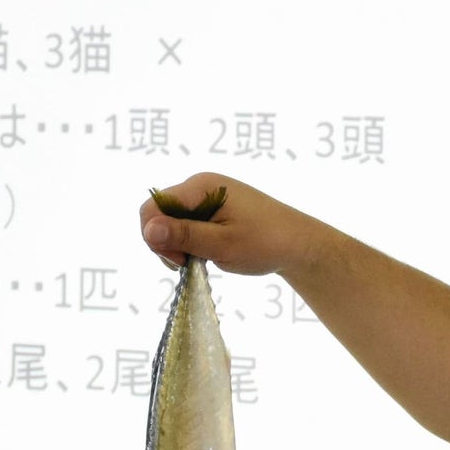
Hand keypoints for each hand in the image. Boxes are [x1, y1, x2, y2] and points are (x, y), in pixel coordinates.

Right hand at [138, 173, 325, 278]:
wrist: (300, 244)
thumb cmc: (265, 244)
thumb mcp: (221, 245)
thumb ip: (184, 236)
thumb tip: (149, 229)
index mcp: (201, 186)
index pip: (153, 207)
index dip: (155, 236)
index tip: (179, 260)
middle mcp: (201, 185)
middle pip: (159, 213)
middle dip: (167, 242)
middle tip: (190, 264)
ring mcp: (207, 196)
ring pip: (172, 221)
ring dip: (179, 245)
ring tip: (202, 260)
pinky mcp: (214, 208)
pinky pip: (187, 224)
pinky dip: (190, 242)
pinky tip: (206, 254)